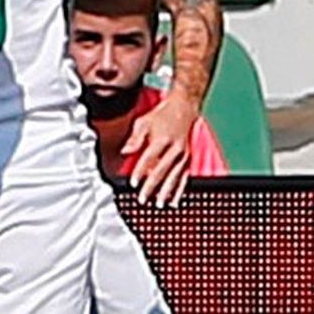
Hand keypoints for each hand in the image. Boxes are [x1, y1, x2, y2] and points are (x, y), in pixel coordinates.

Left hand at [123, 91, 195, 207]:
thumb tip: (124, 152)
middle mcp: (175, 149)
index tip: (133, 183)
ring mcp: (183, 155)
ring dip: (166, 192)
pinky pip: (184, 178)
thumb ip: (134, 138)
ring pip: (174, 177)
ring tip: (159, 204)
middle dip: (152, 186)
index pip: (149, 159)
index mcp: (162, 139)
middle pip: (162, 171)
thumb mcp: (143, 122)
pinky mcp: (188, 159)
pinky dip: (180, 190)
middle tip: (143, 199)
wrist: (184, 109)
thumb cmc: (161, 116)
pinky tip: (175, 201)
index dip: (140, 171)